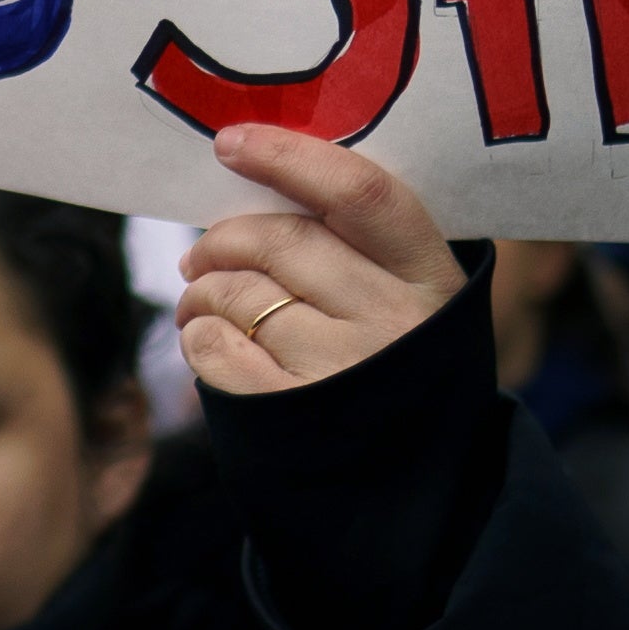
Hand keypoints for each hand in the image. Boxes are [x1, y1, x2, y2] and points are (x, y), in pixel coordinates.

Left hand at [168, 126, 469, 393]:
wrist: (417, 486)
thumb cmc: (396, 368)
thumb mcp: (413, 301)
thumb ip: (361, 246)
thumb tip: (259, 179)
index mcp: (430, 278)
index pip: (361, 193)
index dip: (289, 158)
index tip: (232, 143)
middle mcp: (394, 323)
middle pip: (283, 242)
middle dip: (225, 238)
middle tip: (202, 251)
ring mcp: (344, 372)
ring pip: (239, 294)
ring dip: (202, 289)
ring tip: (200, 298)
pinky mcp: (292, 417)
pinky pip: (215, 348)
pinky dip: (198, 334)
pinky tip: (208, 337)